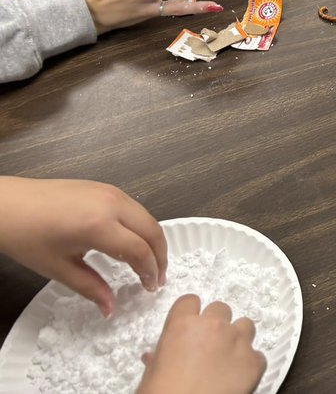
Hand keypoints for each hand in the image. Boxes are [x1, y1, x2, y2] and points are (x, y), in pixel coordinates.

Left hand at [0, 177, 165, 316]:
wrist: (8, 205)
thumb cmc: (27, 236)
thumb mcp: (58, 268)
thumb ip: (90, 288)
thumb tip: (110, 308)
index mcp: (99, 226)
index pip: (139, 250)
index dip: (149, 271)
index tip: (150, 287)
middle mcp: (112, 204)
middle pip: (152, 230)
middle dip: (160, 256)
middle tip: (157, 278)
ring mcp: (111, 192)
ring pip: (147, 216)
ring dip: (154, 240)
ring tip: (149, 262)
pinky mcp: (106, 187)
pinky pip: (135, 208)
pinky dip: (142, 226)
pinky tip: (133, 241)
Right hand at [137, 296, 265, 393]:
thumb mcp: (151, 374)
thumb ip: (158, 358)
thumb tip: (153, 356)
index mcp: (183, 325)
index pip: (190, 301)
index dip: (190, 313)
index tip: (190, 326)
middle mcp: (213, 326)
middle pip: (220, 309)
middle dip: (216, 324)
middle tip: (209, 346)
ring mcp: (237, 342)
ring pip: (245, 325)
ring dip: (237, 338)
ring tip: (228, 359)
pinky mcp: (254, 362)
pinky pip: (257, 354)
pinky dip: (249, 364)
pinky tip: (237, 378)